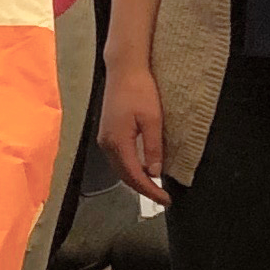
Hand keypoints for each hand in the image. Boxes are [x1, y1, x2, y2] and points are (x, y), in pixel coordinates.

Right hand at [98, 59, 168, 202]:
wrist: (124, 70)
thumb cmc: (140, 90)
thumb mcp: (153, 119)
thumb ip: (153, 147)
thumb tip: (155, 172)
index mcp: (117, 142)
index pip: (134, 175)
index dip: (150, 190)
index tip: (165, 199)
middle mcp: (107, 144)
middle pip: (124, 176)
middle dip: (143, 189)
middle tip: (162, 197)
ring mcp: (105, 139)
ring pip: (120, 168)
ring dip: (136, 179)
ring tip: (155, 186)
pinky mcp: (107, 133)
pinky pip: (119, 158)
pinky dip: (131, 168)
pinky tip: (143, 168)